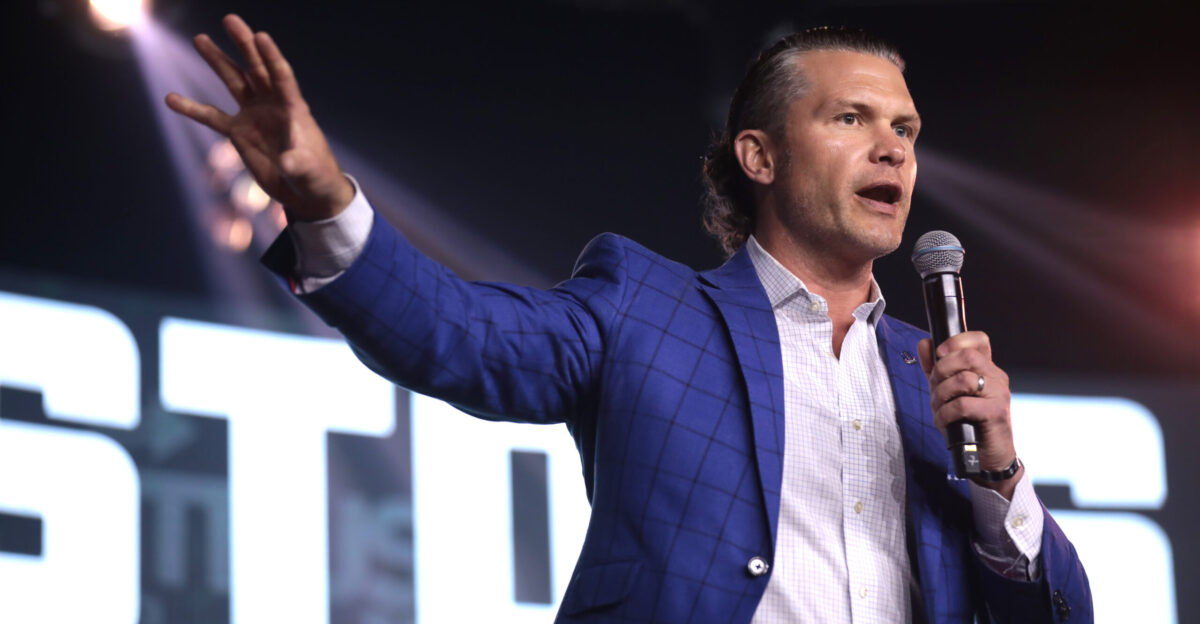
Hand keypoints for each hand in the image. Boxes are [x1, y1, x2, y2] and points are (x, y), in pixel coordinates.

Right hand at [164, 14, 352, 221]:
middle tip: (231, 19)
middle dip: (244, 44)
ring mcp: (254, 115)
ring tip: (199, 38)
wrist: (304, 190)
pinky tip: (171, 98)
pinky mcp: (239, 131)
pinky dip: (192, 109)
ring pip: (233, 81)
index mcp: (293, 107)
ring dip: (217, 60)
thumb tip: (287, 161)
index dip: (272, 57)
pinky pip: (211, 116)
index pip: (282, 76)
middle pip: (256, 68)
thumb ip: (298, 162)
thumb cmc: (315, 177)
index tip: (261, 35)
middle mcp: (272, 104)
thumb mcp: (309, 170)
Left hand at [918, 331, 1022, 498]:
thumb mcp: (946, 391)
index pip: (978, 339)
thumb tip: (924, 343)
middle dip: (941, 371)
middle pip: (967, 356)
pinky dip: (946, 413)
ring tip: (939, 408)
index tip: (939, 354)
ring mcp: (999, 394)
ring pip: (963, 380)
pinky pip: (963, 404)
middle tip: (935, 388)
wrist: (986, 455)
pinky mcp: (997, 412)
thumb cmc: (967, 422)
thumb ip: (935, 368)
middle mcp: (996, 377)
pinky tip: (945, 421)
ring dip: (941, 395)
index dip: (956, 341)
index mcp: (986, 368)